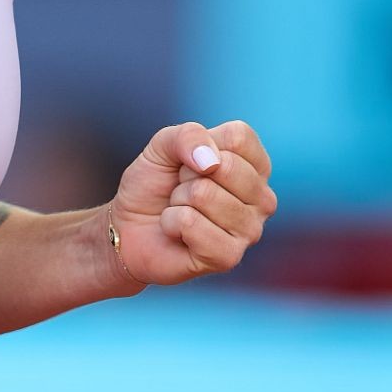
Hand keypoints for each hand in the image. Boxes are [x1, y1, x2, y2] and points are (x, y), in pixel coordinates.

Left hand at [107, 120, 277, 287]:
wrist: (128, 227)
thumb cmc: (154, 184)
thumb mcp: (163, 145)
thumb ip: (188, 135)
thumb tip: (211, 161)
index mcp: (256, 166)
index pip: (239, 137)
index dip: (201, 145)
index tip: (190, 163)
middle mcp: (262, 199)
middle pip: (225, 166)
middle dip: (187, 175)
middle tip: (182, 190)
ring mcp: (250, 230)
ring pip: (204, 194)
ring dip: (178, 200)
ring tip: (180, 211)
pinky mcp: (230, 257)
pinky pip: (190, 223)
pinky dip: (171, 222)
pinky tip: (177, 233)